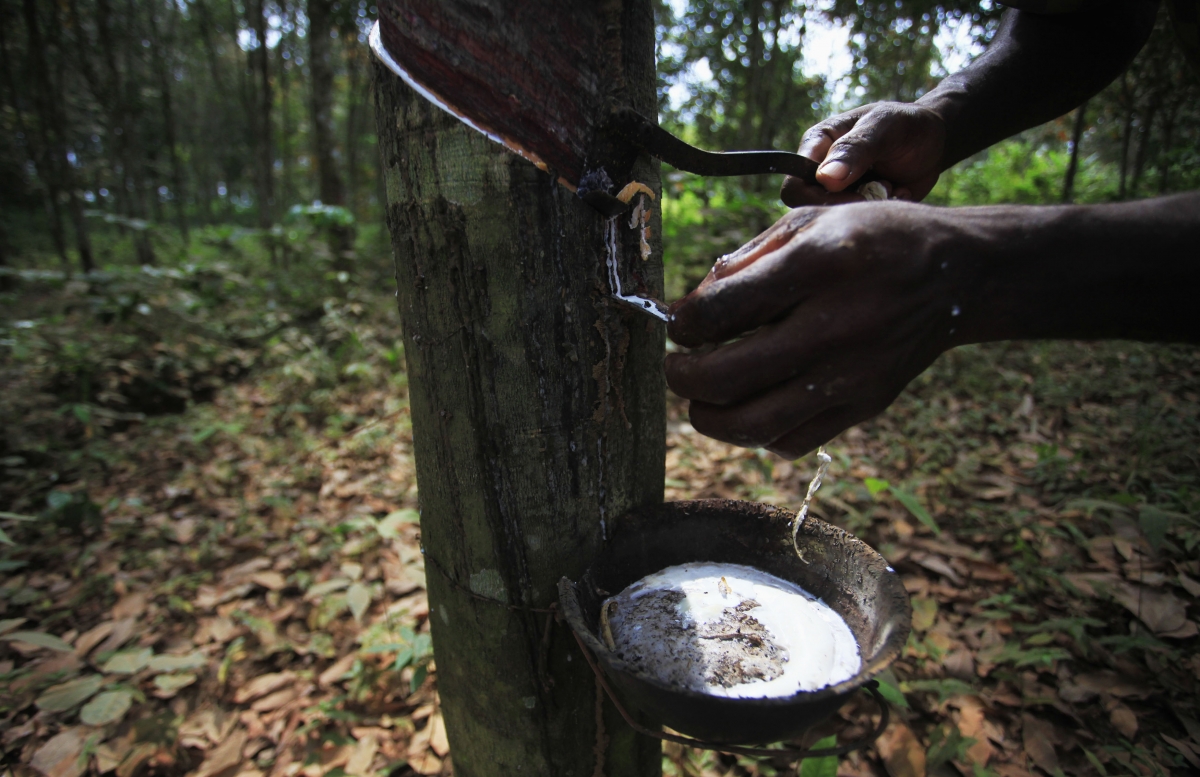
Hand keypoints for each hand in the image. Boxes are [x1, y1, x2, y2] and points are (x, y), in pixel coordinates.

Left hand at [665, 202, 967, 457]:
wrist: (955, 276)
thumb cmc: (870, 240)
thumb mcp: (806, 224)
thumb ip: (741, 264)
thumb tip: (686, 312)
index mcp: (816, 267)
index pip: (719, 313)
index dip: (682, 325)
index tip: (678, 324)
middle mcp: (833, 326)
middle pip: (725, 379)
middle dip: (682, 377)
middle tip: (677, 367)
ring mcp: (851, 375)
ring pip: (753, 425)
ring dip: (709, 417)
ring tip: (701, 398)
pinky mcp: (863, 406)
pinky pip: (790, 441)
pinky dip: (756, 433)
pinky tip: (751, 406)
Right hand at [780, 102, 946, 205]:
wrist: (936, 140)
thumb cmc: (906, 125)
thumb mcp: (884, 127)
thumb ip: (855, 148)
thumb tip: (825, 178)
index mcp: (816, 146)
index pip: (795, 186)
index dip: (818, 198)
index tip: (855, 193)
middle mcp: (821, 172)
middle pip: (812, 209)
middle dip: (849, 205)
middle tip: (883, 189)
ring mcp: (839, 193)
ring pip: (836, 220)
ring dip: (868, 208)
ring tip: (892, 186)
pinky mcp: (858, 208)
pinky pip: (858, 225)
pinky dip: (880, 215)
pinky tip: (898, 195)